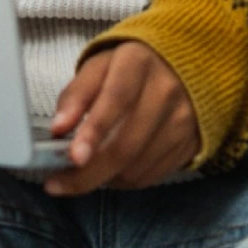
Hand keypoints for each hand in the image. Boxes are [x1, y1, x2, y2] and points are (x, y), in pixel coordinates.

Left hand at [43, 40, 200, 195]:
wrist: (184, 66)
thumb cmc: (130, 68)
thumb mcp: (99, 66)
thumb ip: (75, 95)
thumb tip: (58, 129)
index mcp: (138, 63)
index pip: (116, 100)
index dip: (94, 131)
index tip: (74, 157)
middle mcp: (166, 92)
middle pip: (126, 145)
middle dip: (88, 173)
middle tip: (58, 184)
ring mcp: (182, 122)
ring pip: (137, 167)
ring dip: (103, 178)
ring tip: (81, 173)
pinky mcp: (189, 145)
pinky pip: (151, 176)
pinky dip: (123, 181)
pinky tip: (109, 171)